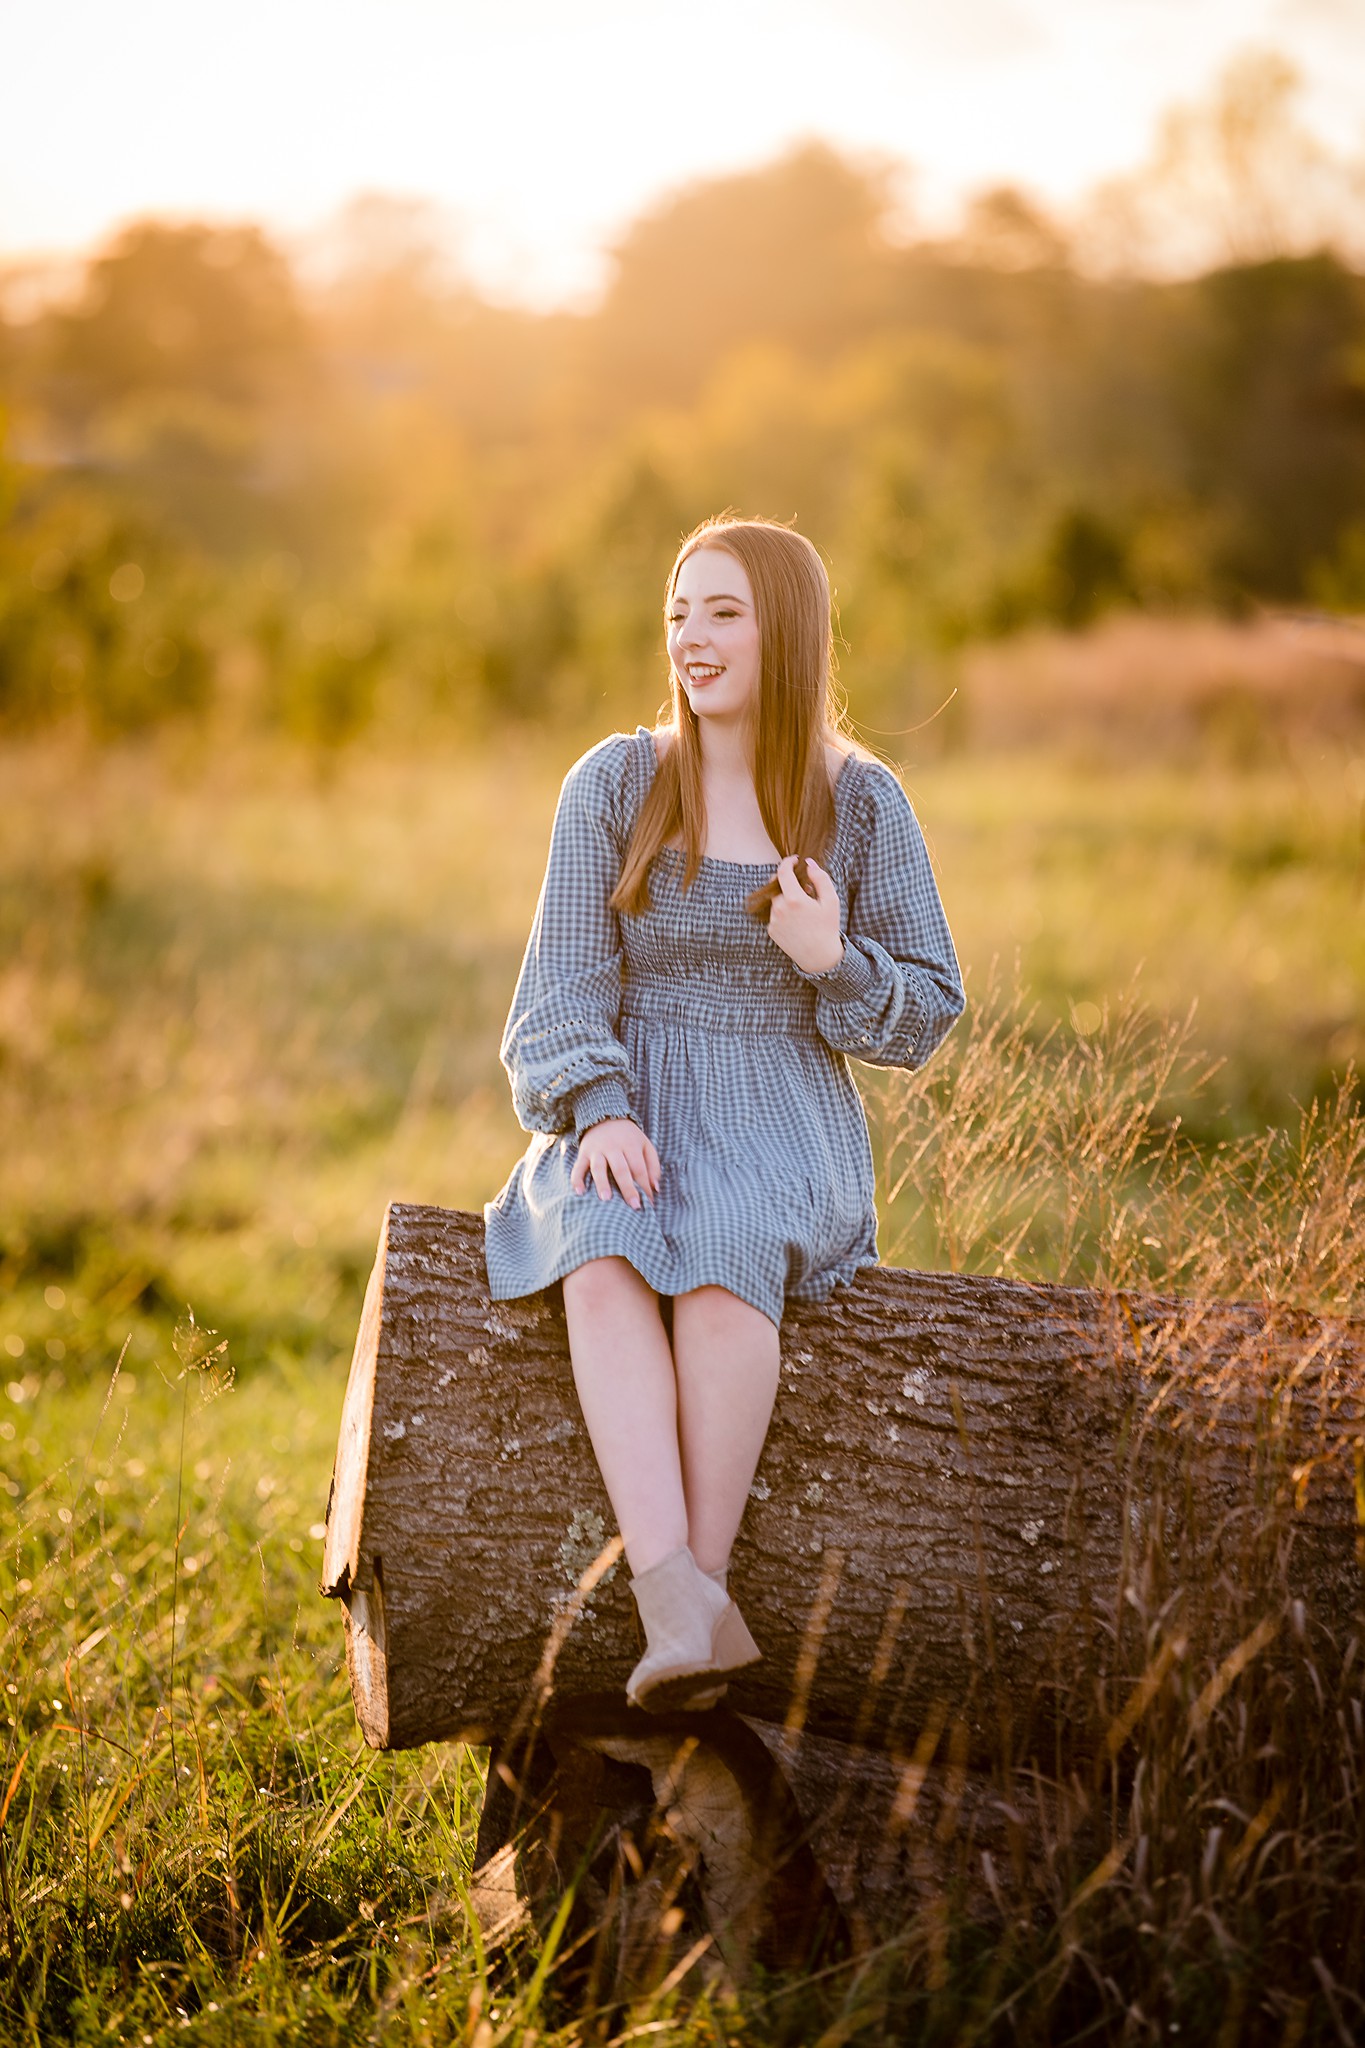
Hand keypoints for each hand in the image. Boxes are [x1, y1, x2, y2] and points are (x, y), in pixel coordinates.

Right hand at [571, 1117, 661, 1208]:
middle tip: (634, 1206)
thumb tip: (655, 1188)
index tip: (649, 1202)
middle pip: (621, 1169)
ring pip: (598, 1168)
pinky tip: (579, 1192)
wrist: (604, 1117)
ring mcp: (596, 1150)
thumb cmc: (629, 1138)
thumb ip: (653, 1165)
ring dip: (602, 1183)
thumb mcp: (645, 1145)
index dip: (645, 1185)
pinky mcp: (583, 1153)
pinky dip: (577, 1179)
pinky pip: (578, 1167)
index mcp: (631, 1145)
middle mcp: (613, 1147)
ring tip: (606, 1199)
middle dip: (628, 1188)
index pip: (639, 1168)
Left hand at [765, 856, 843, 975]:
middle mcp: (779, 909)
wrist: (819, 956)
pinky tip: (797, 922)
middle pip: (778, 886)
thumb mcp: (831, 901)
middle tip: (804, 890)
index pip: (783, 872)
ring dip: (786, 899)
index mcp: (794, 899)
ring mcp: (773, 920)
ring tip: (803, 910)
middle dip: (789, 883)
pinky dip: (784, 912)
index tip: (794, 860)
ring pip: (776, 900)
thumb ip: (820, 878)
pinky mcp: (771, 930)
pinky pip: (775, 914)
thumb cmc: (827, 927)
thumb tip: (809, 863)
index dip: (787, 862)